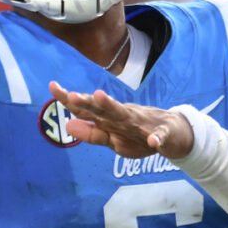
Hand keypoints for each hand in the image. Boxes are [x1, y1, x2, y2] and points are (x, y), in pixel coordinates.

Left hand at [49, 81, 193, 159]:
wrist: (175, 134)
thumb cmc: (139, 132)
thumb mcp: (113, 138)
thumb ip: (92, 133)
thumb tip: (68, 126)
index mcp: (111, 119)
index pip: (87, 109)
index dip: (70, 100)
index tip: (52, 87)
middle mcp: (123, 117)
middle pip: (102, 109)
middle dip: (88, 102)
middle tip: (71, 95)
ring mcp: (142, 124)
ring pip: (126, 115)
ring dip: (113, 107)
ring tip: (99, 97)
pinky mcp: (162, 133)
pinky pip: (159, 136)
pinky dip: (157, 138)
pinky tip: (154, 141)